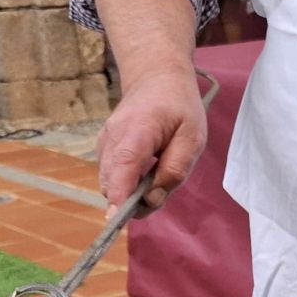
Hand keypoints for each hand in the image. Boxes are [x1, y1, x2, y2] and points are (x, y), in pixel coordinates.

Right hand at [96, 70, 205, 213]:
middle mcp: (113, 137)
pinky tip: (145, 169)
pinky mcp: (103, 149)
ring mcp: (104, 143)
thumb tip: (152, 199)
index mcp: (137, 130)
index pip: (123, 166)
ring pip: (110, 183)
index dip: (118, 195)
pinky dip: (127, 183)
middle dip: (133, 201)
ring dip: (131, 192)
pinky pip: (112, 176)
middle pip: (112, 182)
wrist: (155, 77)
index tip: (116, 219)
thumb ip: (175, 170)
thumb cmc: (178, 106)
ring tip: (157, 174)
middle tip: (162, 189)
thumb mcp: (192, 137)